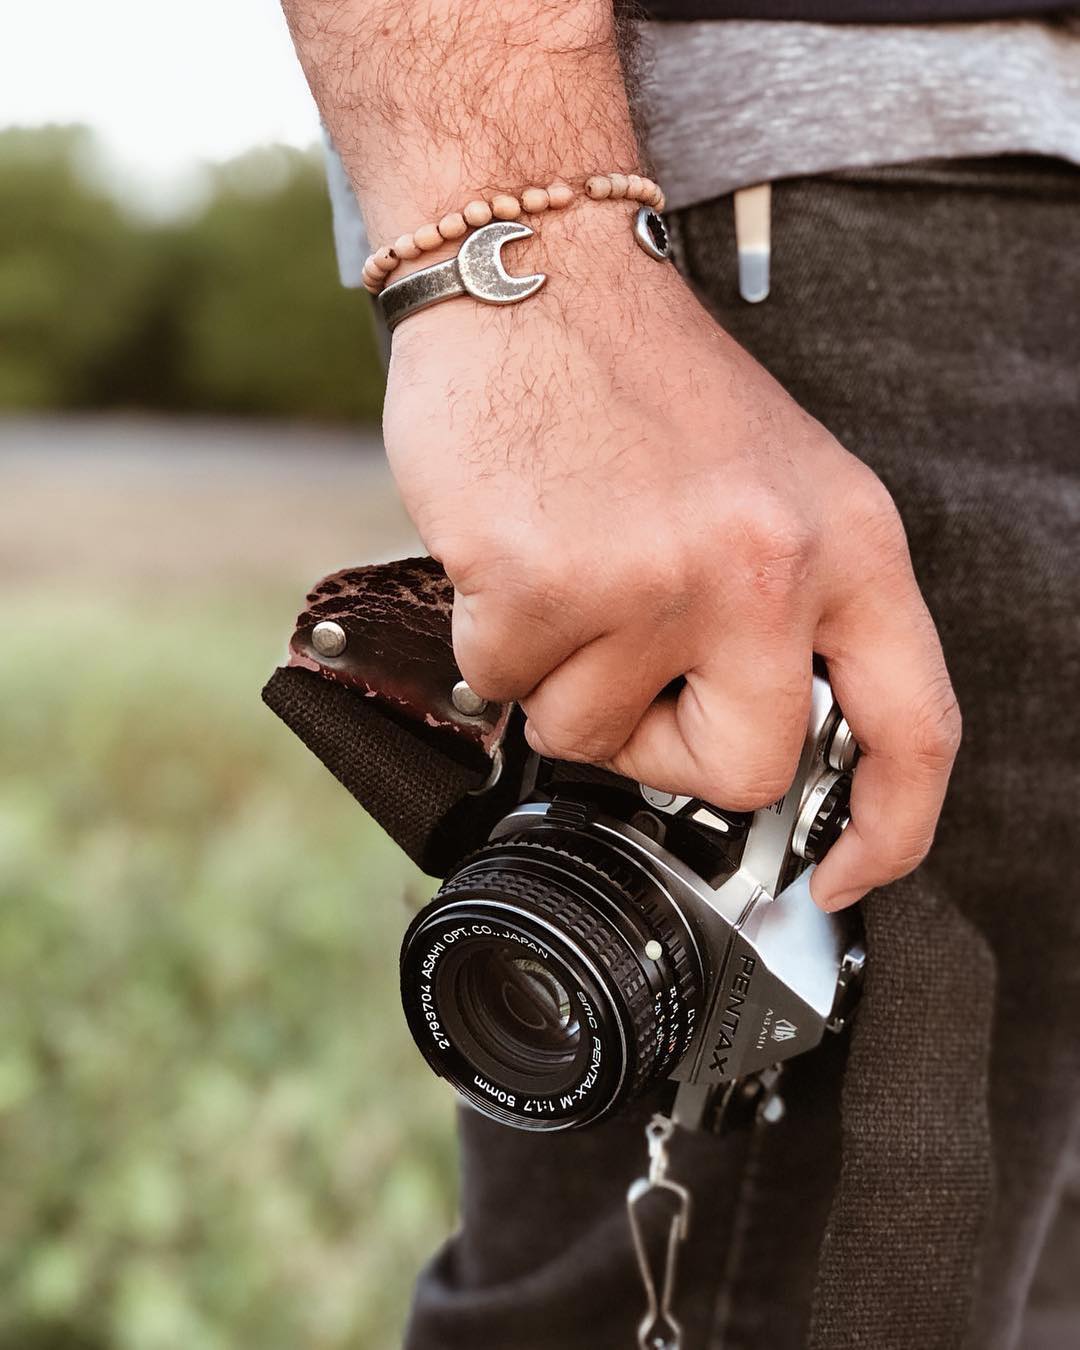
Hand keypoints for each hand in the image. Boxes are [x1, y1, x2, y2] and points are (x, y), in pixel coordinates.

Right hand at [382, 208, 960, 908]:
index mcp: (847, 543)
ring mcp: (655, 576)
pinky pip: (503, 682)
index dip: (890, 830)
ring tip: (563, 566)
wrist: (539, 272)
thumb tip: (759, 748)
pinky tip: (507, 550)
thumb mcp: (772, 489)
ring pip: (590, 733)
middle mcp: (767, 567)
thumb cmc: (645, 387)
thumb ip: (789, 618)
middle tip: (629, 669)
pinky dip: (491, 636)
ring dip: (560, 674)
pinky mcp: (545, 580)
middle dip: (666, 747)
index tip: (842, 872)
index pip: (915, 728)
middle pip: (736, 768)